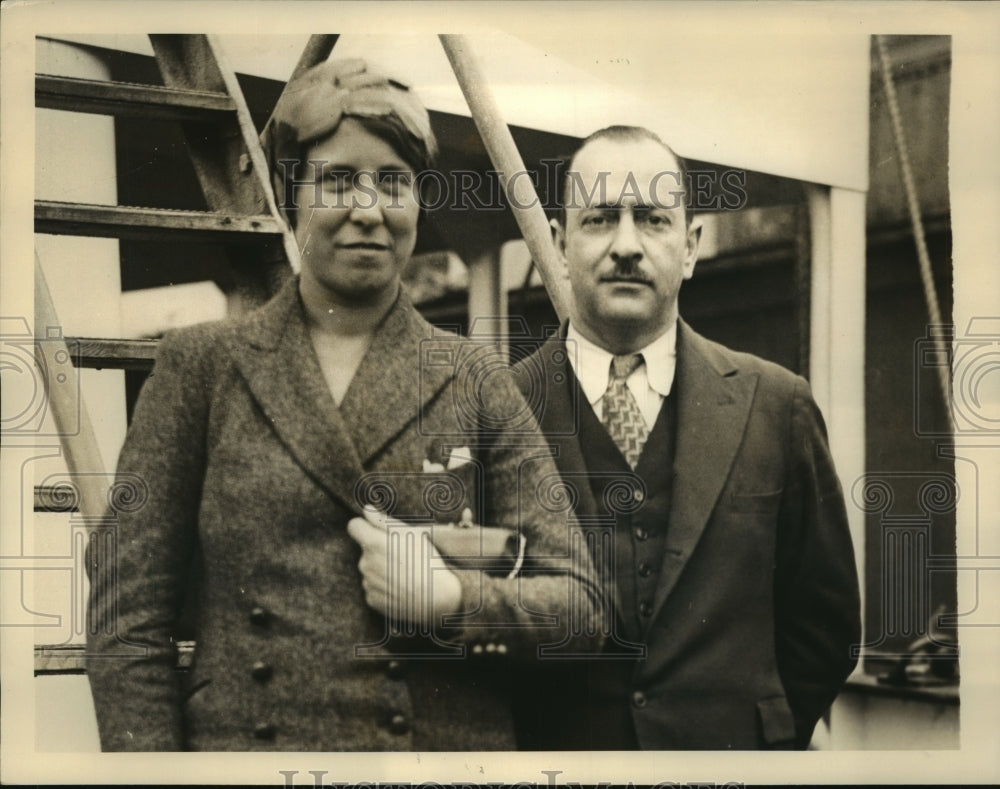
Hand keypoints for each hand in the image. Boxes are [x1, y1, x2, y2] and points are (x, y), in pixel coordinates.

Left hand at [346, 506, 462, 630]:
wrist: (436, 598)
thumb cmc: (426, 561)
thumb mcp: (411, 534)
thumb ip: (384, 521)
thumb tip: (366, 510)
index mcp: (373, 543)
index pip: (354, 526)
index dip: (365, 526)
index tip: (376, 531)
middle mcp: (365, 563)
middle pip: (365, 550)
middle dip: (379, 550)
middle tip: (403, 556)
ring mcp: (367, 583)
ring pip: (370, 569)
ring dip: (381, 569)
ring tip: (405, 573)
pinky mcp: (371, 600)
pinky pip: (373, 587)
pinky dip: (384, 586)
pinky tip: (401, 587)